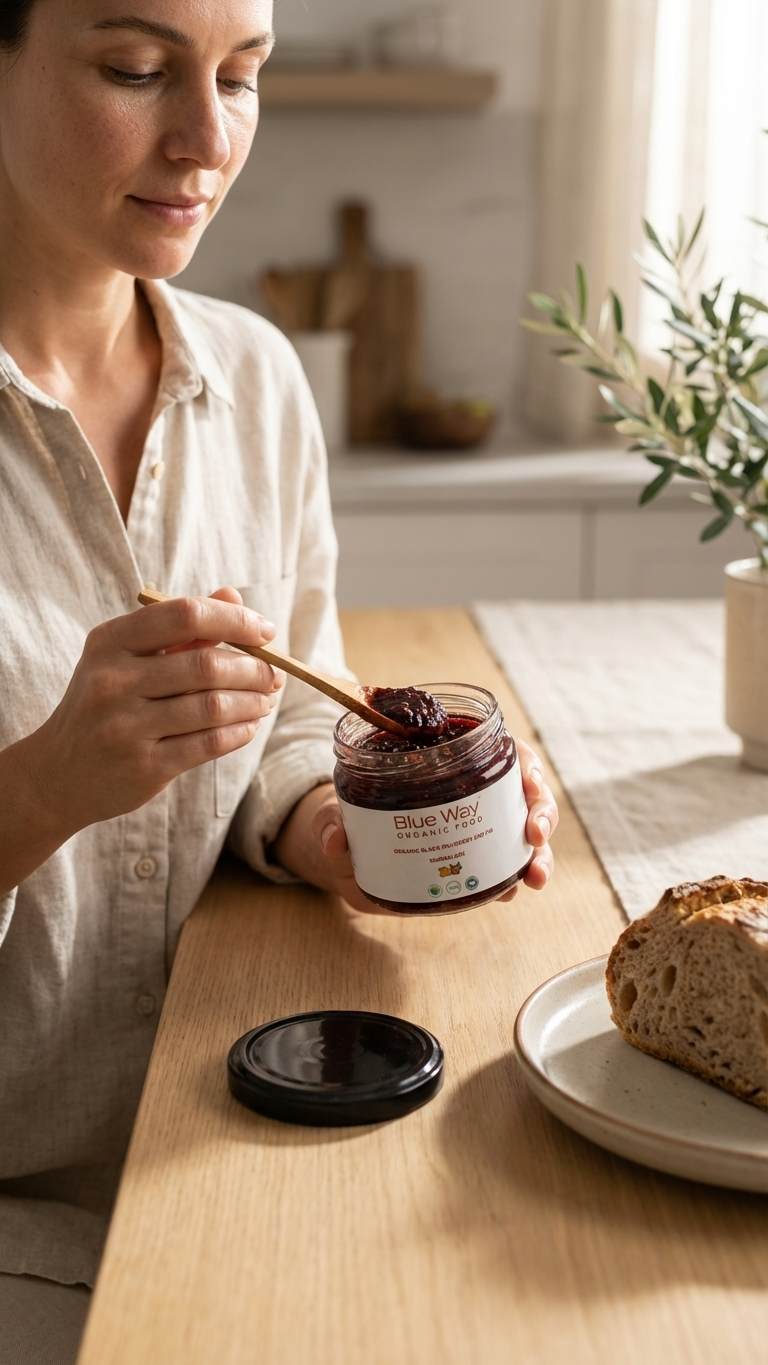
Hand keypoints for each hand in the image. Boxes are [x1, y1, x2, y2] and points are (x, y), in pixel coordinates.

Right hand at [22, 587, 283, 841]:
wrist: (57, 773)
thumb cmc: (105, 705)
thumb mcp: (126, 658)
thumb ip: (180, 628)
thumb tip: (234, 598)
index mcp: (110, 642)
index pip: (185, 615)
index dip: (234, 620)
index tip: (266, 632)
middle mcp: (113, 681)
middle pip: (206, 664)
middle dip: (254, 669)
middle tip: (274, 676)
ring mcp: (125, 727)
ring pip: (213, 707)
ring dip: (252, 702)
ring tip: (265, 700)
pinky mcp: (143, 767)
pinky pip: (209, 744)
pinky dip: (240, 732)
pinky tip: (248, 726)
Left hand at [273, 738, 557, 913]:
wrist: (347, 855)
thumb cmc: (348, 818)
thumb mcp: (337, 814)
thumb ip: (333, 824)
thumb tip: (335, 840)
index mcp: (450, 761)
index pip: (502, 752)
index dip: (525, 765)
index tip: (529, 782)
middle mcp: (472, 793)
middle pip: (525, 794)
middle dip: (541, 813)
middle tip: (534, 835)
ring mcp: (477, 831)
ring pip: (526, 836)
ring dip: (539, 855)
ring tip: (534, 877)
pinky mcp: (474, 865)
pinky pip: (506, 870)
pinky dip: (515, 880)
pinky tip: (513, 892)